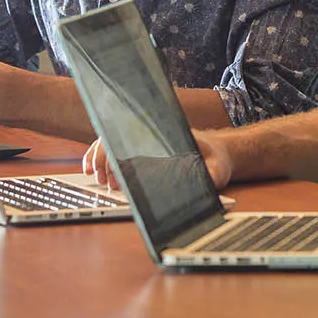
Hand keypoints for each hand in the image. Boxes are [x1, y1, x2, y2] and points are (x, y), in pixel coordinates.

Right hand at [82, 130, 233, 189]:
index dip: (116, 154)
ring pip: (113, 142)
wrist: (219, 152)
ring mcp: (147, 141)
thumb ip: (212, 174)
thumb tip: (206, 179)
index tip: (110, 170)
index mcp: (166, 139)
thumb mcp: (218, 168)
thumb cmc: (216, 159)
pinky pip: (117, 148)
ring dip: (100, 158)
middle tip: (103, 180)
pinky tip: (98, 171)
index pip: (134, 140)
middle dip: (105, 159)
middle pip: (118, 140)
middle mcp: (153, 137)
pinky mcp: (145, 149)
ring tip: (98, 178)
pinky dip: (104, 158)